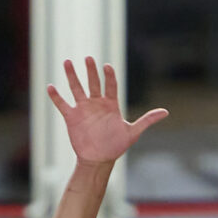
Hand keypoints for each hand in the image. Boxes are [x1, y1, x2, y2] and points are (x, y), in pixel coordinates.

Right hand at [46, 57, 167, 166]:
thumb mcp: (133, 132)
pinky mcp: (72, 117)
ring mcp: (83, 109)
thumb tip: (166, 112)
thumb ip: (147, 120)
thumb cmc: (116, 146)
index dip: (109, 76)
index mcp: (111, 105)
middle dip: (91, 70)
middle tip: (88, 58)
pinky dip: (56, 96)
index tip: (107, 66)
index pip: (111, 85)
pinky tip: (51, 87)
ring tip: (68, 62)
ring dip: (72, 76)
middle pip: (93, 82)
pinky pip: (62, 104)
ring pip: (76, 88)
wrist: (99, 159)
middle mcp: (96, 103)